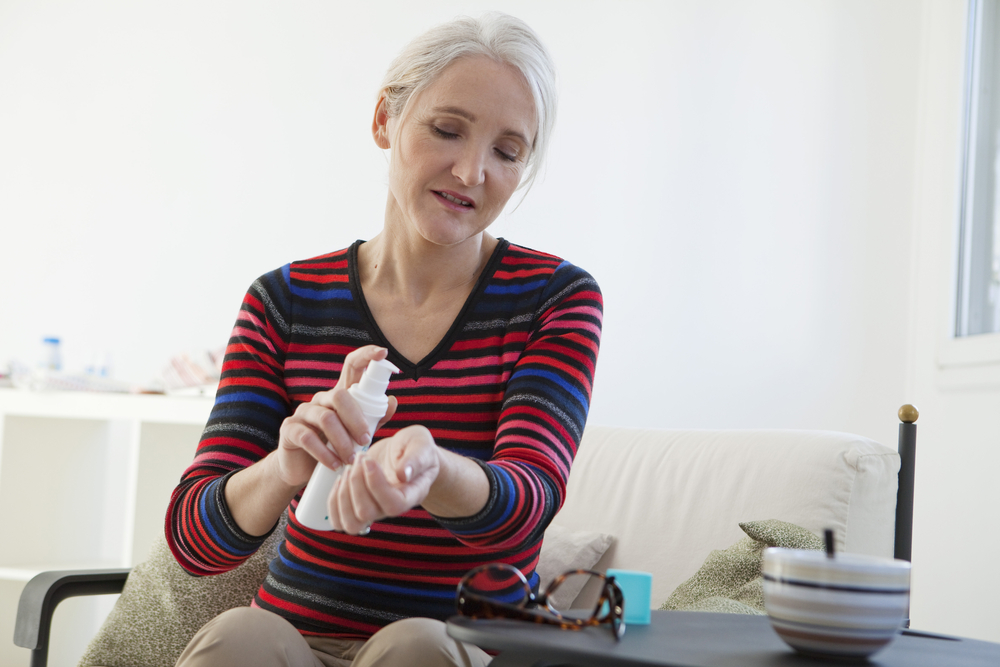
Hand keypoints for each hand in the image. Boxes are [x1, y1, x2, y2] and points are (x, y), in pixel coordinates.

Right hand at [272, 345, 397, 488]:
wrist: (301, 470)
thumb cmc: (334, 448)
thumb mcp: (357, 434)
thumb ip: (374, 419)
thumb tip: (392, 400)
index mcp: (340, 396)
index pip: (351, 367)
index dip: (366, 356)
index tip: (383, 353)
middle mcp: (321, 399)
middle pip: (339, 396)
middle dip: (356, 419)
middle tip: (366, 441)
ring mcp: (303, 412)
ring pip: (326, 419)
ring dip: (342, 441)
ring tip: (350, 459)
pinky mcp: (289, 429)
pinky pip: (308, 437)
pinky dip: (324, 454)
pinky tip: (334, 465)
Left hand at [327, 425, 440, 533]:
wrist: (405, 451)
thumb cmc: (415, 446)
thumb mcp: (421, 443)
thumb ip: (417, 458)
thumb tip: (403, 474)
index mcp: (412, 495)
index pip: (393, 504)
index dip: (376, 485)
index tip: (369, 461)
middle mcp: (391, 508)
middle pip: (366, 513)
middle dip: (356, 482)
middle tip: (359, 458)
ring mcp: (374, 511)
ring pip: (351, 523)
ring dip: (343, 495)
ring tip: (348, 469)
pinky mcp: (358, 508)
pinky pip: (339, 521)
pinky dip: (334, 501)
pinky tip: (341, 479)